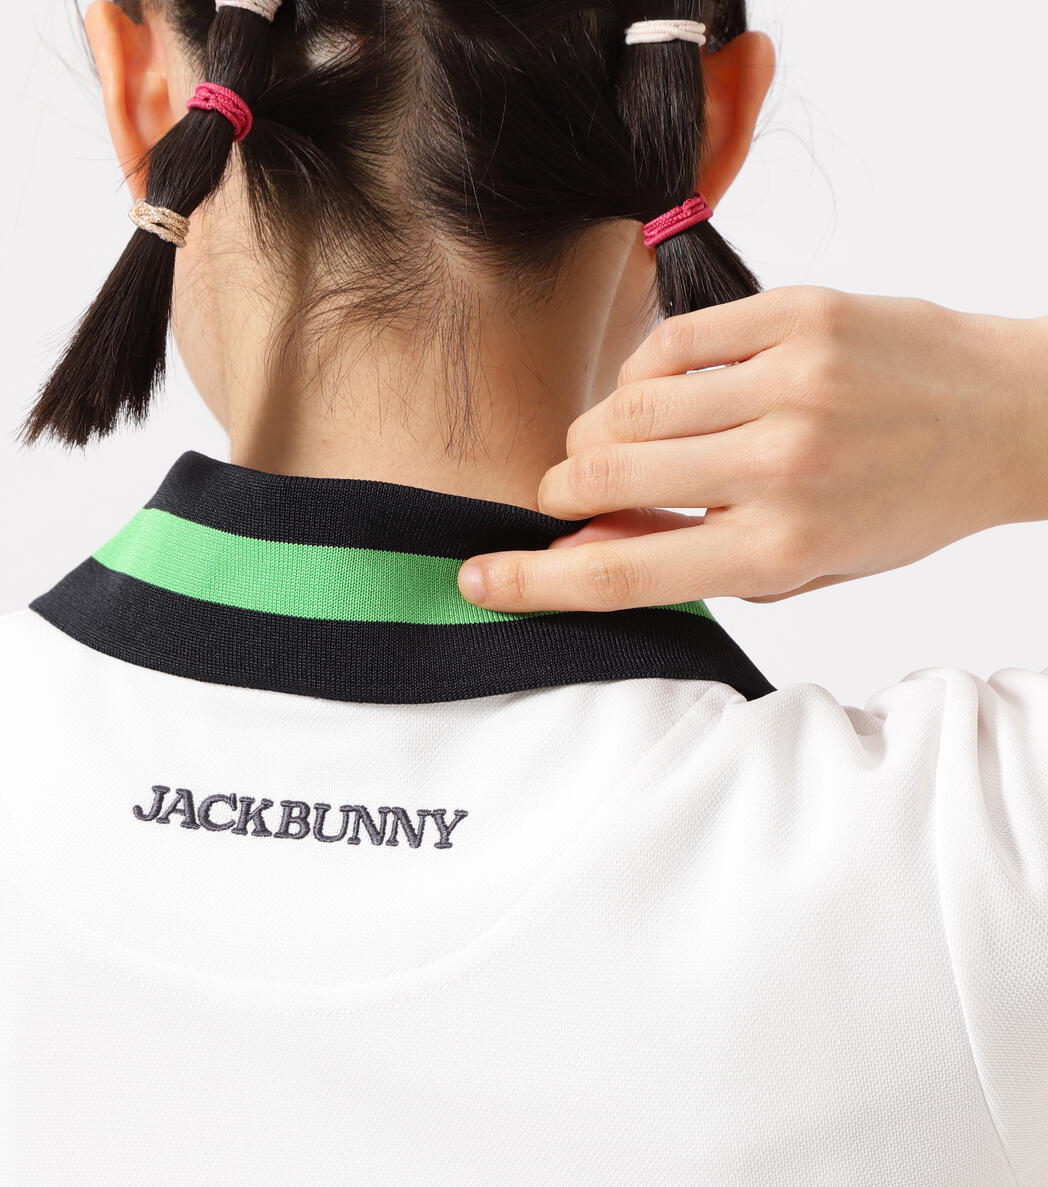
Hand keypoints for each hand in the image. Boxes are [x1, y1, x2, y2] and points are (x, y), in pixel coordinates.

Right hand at [456, 288, 1047, 611]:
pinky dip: (645, 375)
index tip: (480, 578)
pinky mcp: (796, 313)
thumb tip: (584, 548)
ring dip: (602, 433)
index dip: (536, 582)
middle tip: (570, 491)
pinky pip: (668, 343)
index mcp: (780, 547)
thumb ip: (694, 563)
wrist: (1004, 417)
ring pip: (627, 406)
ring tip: (630, 443)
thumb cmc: (900, 503)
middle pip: (605, 480)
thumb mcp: (802, 567)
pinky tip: (667, 394)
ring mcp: (787, 381)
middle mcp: (780, 465)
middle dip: (563, 489)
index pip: (624, 573)